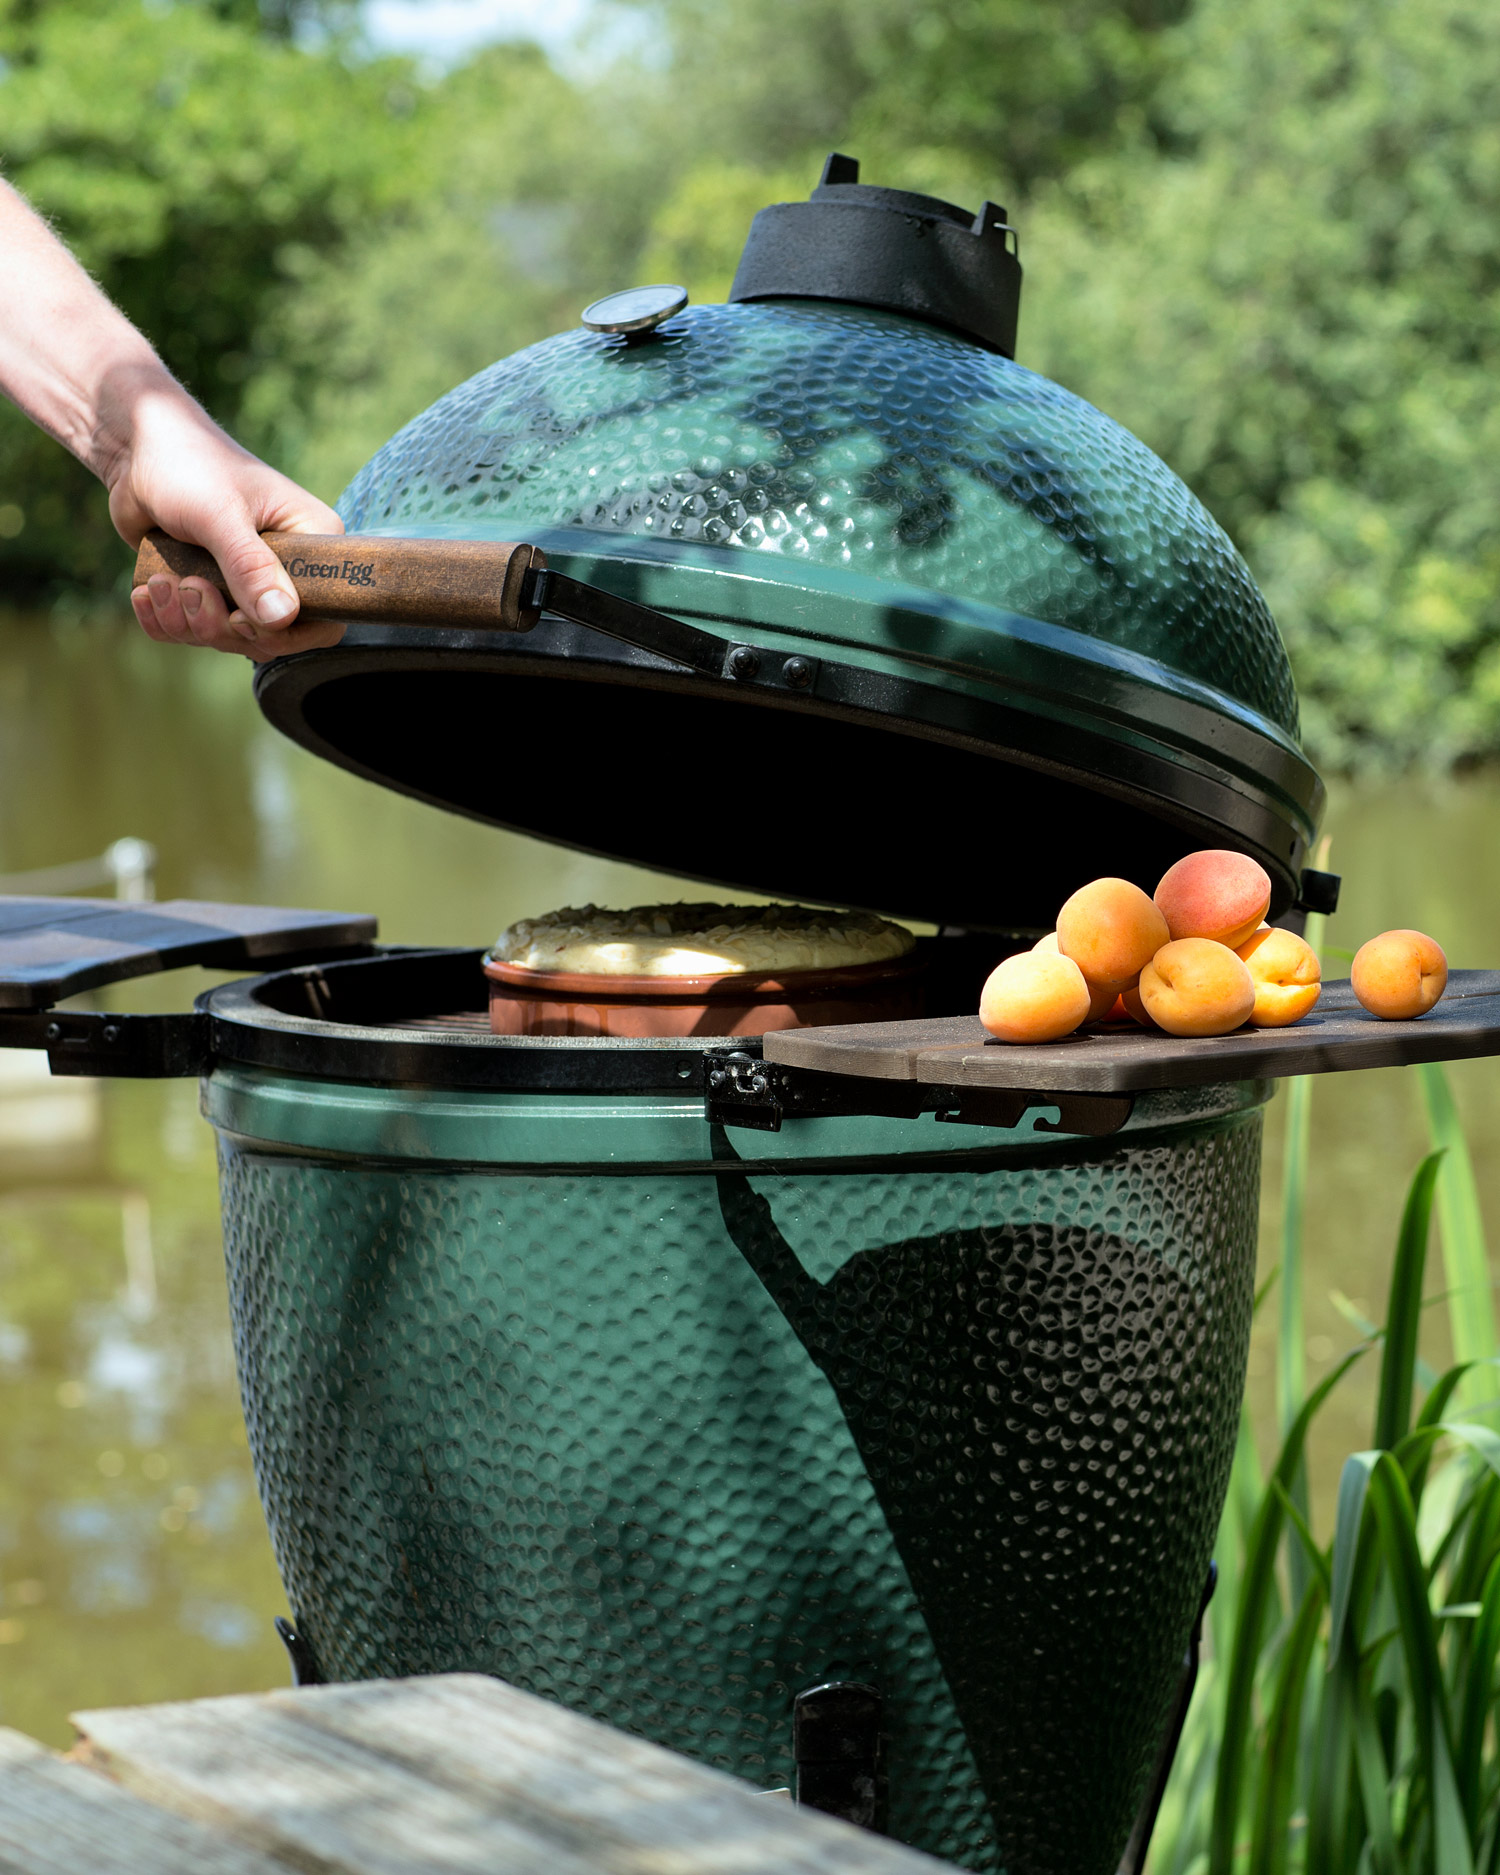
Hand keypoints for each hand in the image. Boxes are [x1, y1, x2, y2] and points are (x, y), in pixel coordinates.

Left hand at [112, 381, 346, 660]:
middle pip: (271, 637)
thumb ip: (250, 567)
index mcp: (312, 543)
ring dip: (185, 622)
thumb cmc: (188, 463)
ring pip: (228, 639)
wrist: (136, 447)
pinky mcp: (208, 590)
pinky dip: (164, 621)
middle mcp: (287, 569)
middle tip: (188, 586)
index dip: (284, 633)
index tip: (239, 619)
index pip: (325, 617)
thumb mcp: (220, 514)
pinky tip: (146, 591)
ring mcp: (246, 583)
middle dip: (220, 627)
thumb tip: (281, 619)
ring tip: (159, 582)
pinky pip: (191, 632)